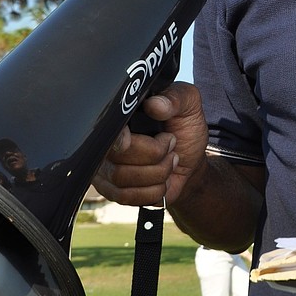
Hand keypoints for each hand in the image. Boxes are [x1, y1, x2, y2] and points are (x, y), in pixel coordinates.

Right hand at [93, 81, 208, 207]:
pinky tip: (162, 180)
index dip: (119, 137)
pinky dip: (153, 191)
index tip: (133, 139)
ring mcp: (105, 167)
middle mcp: (105, 141)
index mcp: (120, 116)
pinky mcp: (111, 190)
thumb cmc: (184, 130)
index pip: (105, 128)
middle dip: (155, 155)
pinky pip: (126, 197)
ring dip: (158, 173)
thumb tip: (155, 104)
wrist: (190, 162)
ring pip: (122, 178)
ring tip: (169, 160)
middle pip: (117, 157)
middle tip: (171, 144)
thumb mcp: (189, 106)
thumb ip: (177, 98)